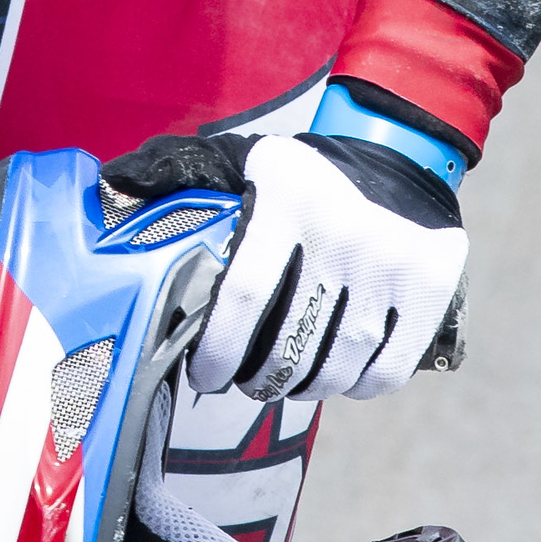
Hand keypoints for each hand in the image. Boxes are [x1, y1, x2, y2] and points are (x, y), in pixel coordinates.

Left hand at [104, 130, 466, 403]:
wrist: (400, 152)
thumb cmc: (302, 175)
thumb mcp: (241, 159)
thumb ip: (176, 174)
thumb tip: (107, 194)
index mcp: (286, 202)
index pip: (243, 297)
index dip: (218, 351)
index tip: (206, 374)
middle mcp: (343, 231)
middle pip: (291, 345)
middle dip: (261, 380)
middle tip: (249, 383)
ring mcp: (393, 261)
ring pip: (340, 365)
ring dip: (307, 388)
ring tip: (291, 382)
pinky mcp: (433, 283)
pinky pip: (389, 368)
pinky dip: (360, 386)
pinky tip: (340, 378)